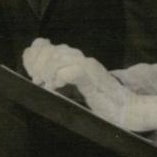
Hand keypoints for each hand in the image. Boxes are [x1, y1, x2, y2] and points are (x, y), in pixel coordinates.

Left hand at [23, 38, 146, 128]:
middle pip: (51, 50)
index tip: (29, 67)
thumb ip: (61, 81)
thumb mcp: (76, 91)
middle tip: (36, 80)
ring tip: (44, 85)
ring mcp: (89, 67)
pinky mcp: (93, 78)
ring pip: (58, 58)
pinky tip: (56, 87)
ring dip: (46, 72)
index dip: (34, 53)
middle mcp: (82, 59)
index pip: (48, 46)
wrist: (127, 111)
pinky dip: (59, 78)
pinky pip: (71, 71)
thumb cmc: (103, 104)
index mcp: (77, 60)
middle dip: (37, 63)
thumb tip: (40, 80)